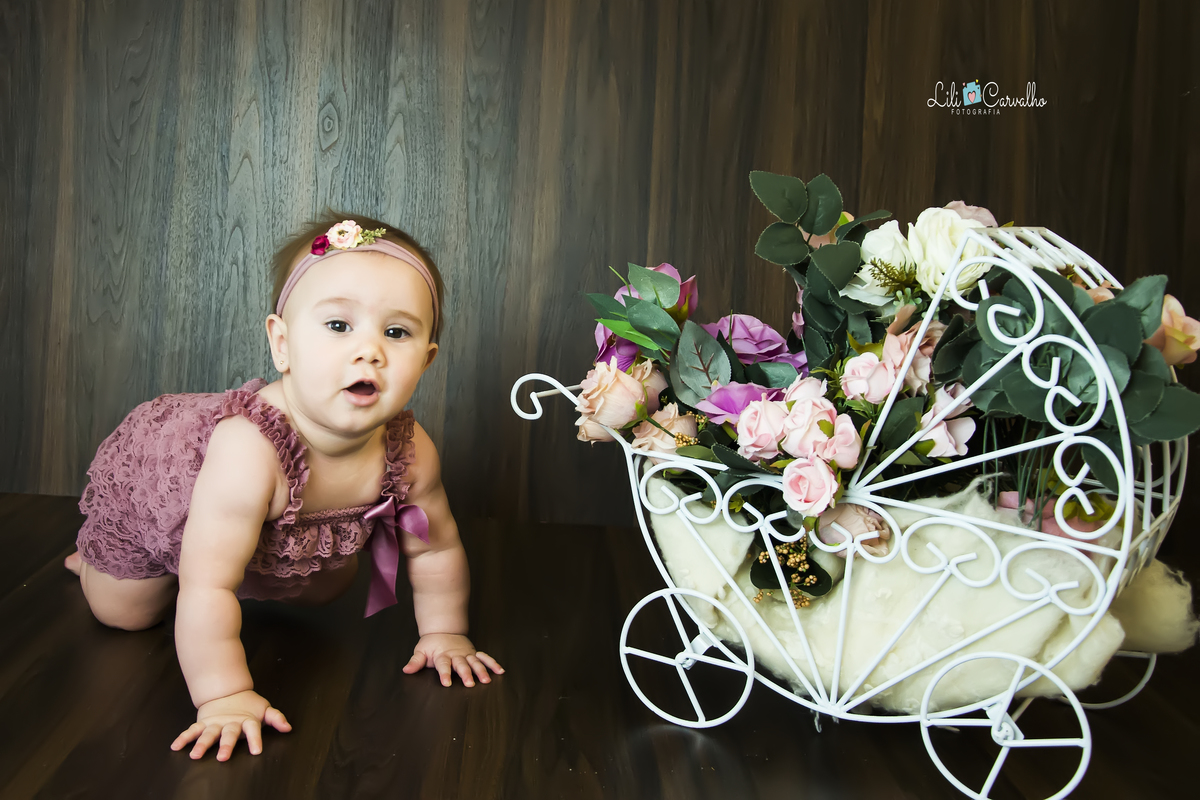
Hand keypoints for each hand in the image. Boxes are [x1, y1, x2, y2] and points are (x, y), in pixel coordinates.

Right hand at [170, 689, 291, 760]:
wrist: (227, 691)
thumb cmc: (248, 704)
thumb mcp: (264, 709)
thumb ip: (275, 718)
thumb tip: (288, 727)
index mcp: (246, 720)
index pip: (253, 730)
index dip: (255, 740)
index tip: (256, 751)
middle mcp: (230, 722)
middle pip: (228, 734)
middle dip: (226, 746)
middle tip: (223, 757)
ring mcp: (215, 723)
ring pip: (208, 734)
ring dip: (201, 744)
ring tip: (194, 754)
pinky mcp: (203, 723)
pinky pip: (192, 730)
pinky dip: (184, 737)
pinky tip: (175, 746)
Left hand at [402, 633, 503, 686]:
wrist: (443, 629)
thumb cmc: (431, 644)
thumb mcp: (421, 651)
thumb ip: (415, 661)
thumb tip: (406, 670)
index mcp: (443, 655)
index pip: (443, 665)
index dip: (445, 674)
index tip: (447, 683)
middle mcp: (456, 655)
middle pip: (461, 665)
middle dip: (466, 674)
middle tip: (470, 683)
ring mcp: (467, 654)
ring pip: (475, 662)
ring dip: (481, 670)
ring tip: (486, 680)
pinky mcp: (474, 653)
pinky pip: (485, 658)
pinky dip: (492, 663)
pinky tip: (500, 671)